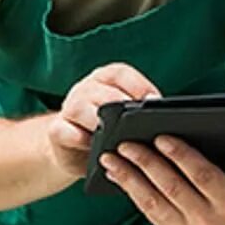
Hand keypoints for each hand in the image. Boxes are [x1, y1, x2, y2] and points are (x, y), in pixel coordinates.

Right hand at [46, 63, 161, 177]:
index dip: (138, 86)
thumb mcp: (127, 118)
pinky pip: (64, 131)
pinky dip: (79, 139)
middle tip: (136, 124)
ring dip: (96, 121)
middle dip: (119, 106)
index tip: (154, 103)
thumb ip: (142, 114)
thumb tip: (168, 119)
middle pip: (101, 91)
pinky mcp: (56, 130)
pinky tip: (93, 147)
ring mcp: (69, 108)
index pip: (121, 74)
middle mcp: (86, 89)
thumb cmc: (110, 132)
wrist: (75, 151)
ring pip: (79, 107)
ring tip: (113, 136)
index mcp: (106, 80)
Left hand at [100, 135, 224, 224]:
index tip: (161, 137)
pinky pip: (148, 211)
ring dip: (128, 178)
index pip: (203, 177)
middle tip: (124, 143)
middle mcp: (208, 220)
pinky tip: (114, 173)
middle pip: (172, 189)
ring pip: (153, 202)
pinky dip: (129, 191)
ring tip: (108, 157)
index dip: (182, 157)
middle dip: (146, 165)